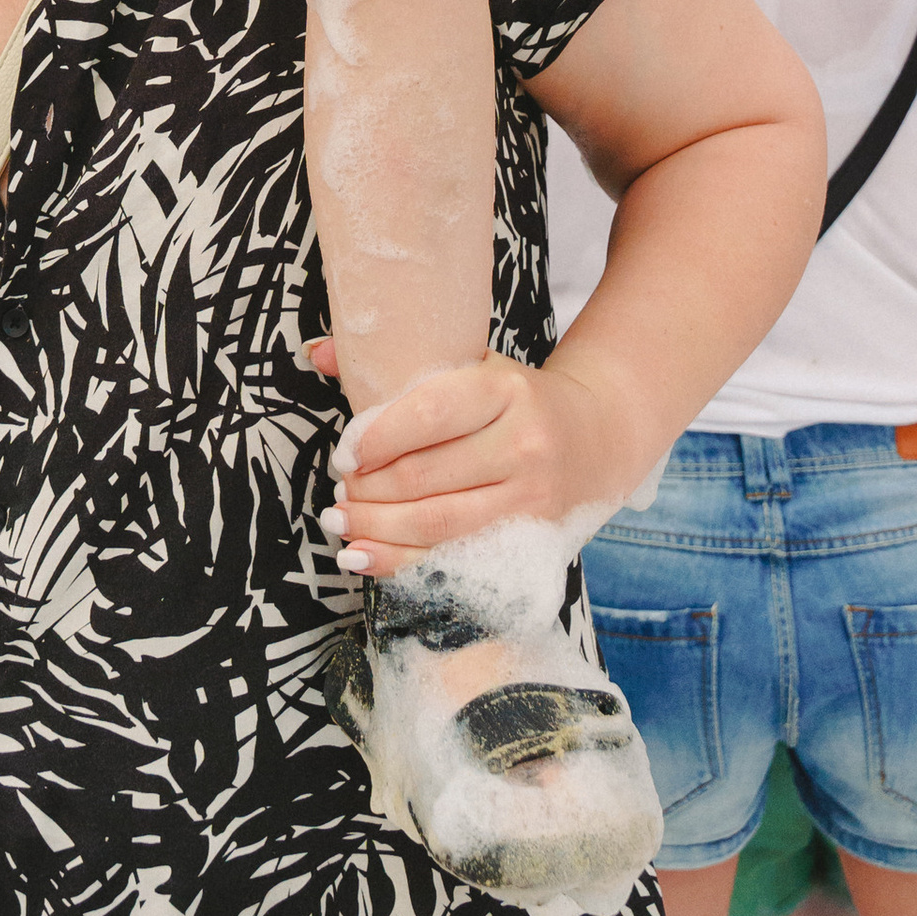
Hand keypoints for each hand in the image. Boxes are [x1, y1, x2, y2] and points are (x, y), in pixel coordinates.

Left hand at [306, 341, 641, 577]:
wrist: (598, 437)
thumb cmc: (517, 399)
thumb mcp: (473, 366)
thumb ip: (398, 364)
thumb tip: (318, 352)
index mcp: (505, 390)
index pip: (430, 414)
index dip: (377, 438)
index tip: (344, 454)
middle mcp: (523, 444)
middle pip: (425, 476)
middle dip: (367, 492)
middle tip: (336, 494)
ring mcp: (531, 498)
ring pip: (437, 523)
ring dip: (377, 530)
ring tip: (341, 524)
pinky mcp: (531, 540)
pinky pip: (454, 558)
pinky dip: (403, 563)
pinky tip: (367, 558)